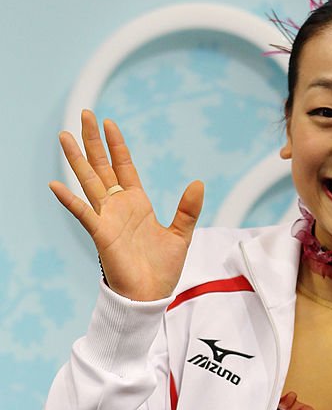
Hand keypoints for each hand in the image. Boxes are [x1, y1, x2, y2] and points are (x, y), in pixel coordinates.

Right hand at [49, 109, 203, 300]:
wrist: (151, 295)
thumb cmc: (162, 269)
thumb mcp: (180, 235)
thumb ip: (188, 209)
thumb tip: (199, 183)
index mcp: (136, 203)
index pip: (124, 167)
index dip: (117, 145)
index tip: (109, 123)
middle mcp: (118, 207)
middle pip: (102, 167)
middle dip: (93, 142)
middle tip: (84, 114)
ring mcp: (107, 219)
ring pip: (89, 182)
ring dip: (76, 160)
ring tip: (64, 136)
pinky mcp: (101, 234)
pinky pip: (83, 213)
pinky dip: (70, 200)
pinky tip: (56, 184)